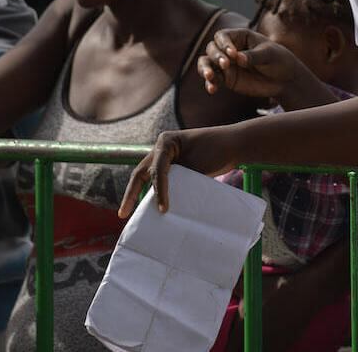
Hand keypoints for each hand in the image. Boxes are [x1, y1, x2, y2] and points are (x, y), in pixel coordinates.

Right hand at [118, 127, 241, 217]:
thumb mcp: (198, 164)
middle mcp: (162, 150)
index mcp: (166, 142)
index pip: (157, 169)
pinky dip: (155, 194)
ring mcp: (167, 159)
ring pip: (148, 178)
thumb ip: (180, 178)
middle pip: (141, 173)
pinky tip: (152, 209)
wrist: (234, 146)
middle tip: (123, 214)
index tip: (163, 209)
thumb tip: (164, 202)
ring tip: (130, 215)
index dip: (158, 190)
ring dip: (139, 194)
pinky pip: (160, 182)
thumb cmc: (218, 149)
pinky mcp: (175, 168)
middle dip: (131, 193)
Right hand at [196, 28, 303, 100]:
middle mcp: (229, 49)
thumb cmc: (278, 60)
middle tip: (226, 65)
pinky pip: (213, 80)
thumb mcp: (269, 55)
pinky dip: (210, 84)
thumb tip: (238, 59)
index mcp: (240, 37)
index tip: (233, 54)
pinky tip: (212, 90)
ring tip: (210, 76)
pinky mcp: (226, 79)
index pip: (222, 36)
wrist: (284, 79)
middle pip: (212, 49)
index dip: (224, 44)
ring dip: (205, 69)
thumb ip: (253, 56)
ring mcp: (226, 64)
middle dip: (216, 56)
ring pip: (206, 63)